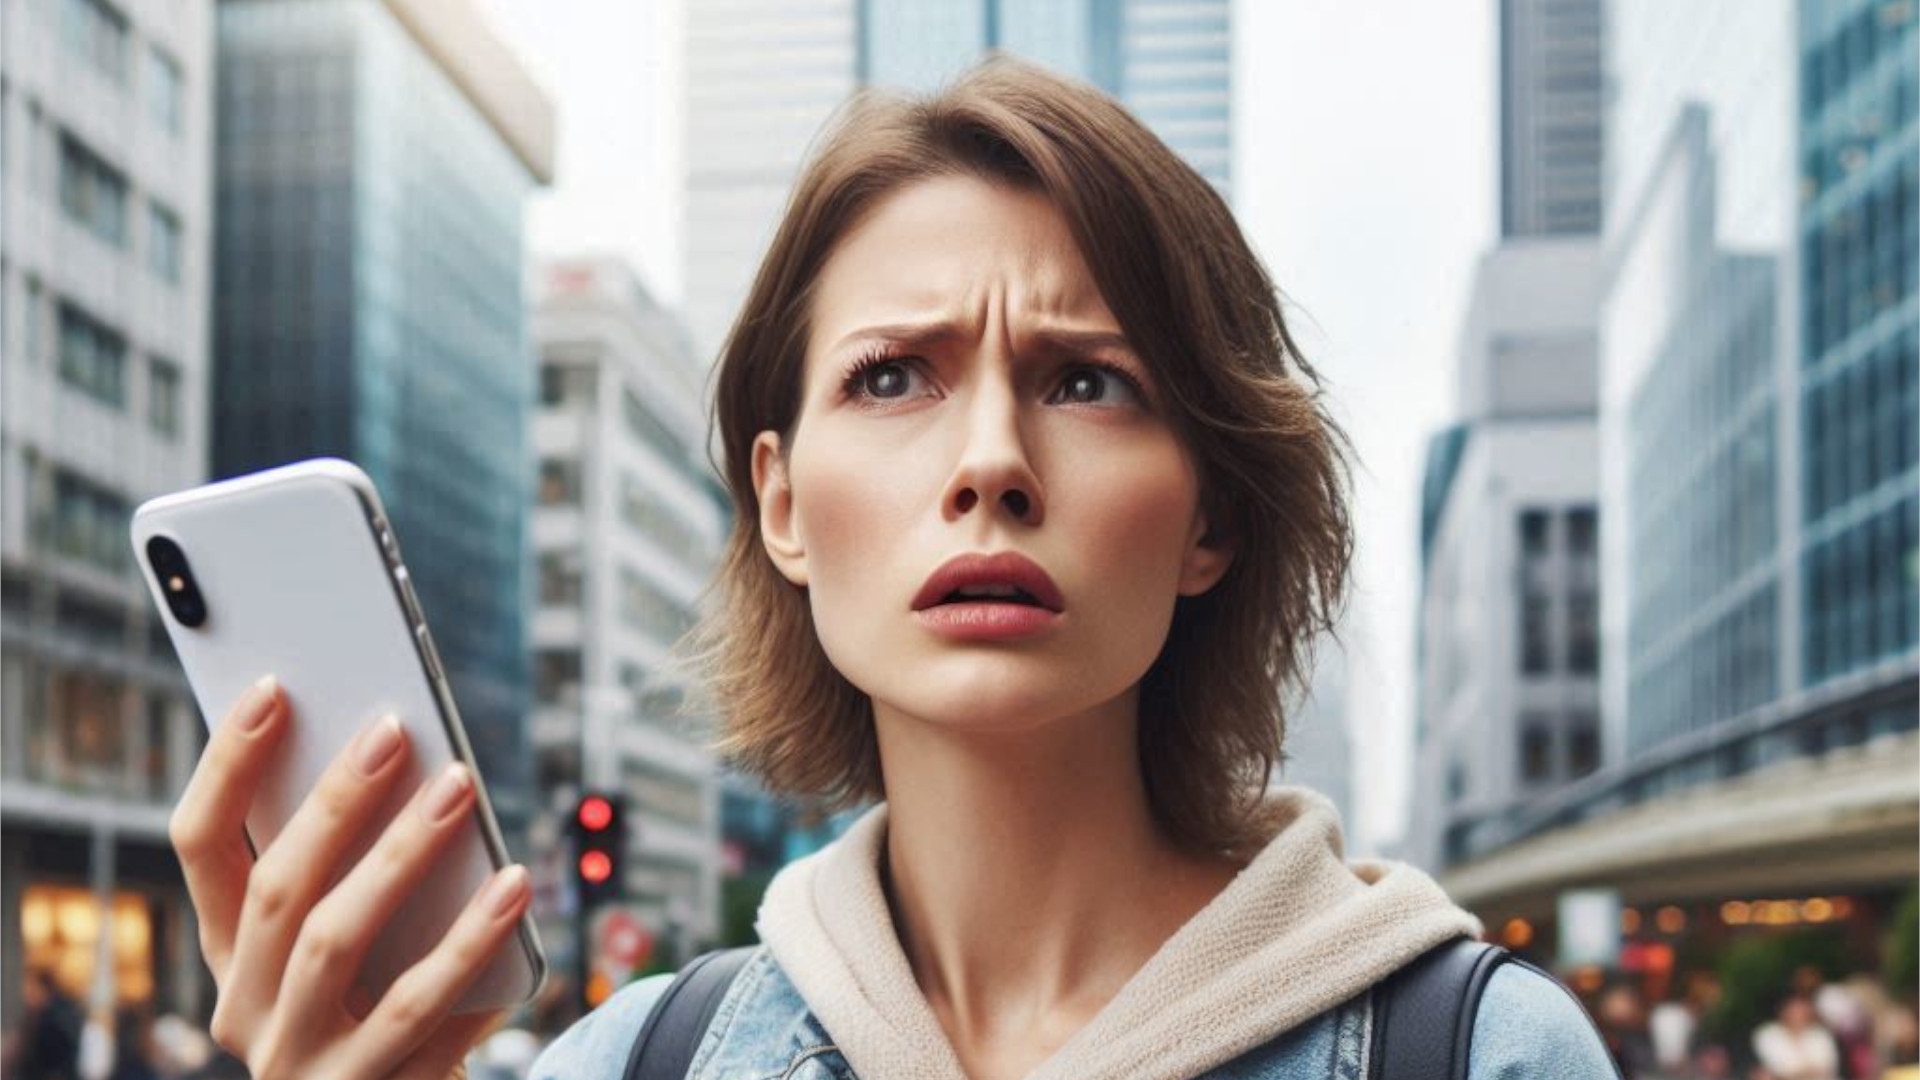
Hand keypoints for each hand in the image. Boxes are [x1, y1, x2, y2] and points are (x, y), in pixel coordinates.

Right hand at [169, 675, 531, 1079]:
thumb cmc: (389, 1003)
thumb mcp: (351, 941)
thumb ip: (353, 868)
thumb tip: (395, 751)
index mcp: (230, 957)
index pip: (199, 847)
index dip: (228, 765)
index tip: (275, 688)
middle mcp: (247, 1013)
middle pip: (275, 891)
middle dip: (334, 803)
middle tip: (394, 729)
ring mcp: (303, 1064)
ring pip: (333, 944)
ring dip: (400, 856)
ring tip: (460, 788)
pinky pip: (422, 1013)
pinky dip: (469, 943)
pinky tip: (512, 888)